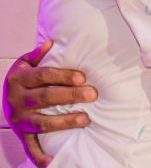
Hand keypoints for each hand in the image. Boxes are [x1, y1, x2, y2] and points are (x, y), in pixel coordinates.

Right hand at [2, 40, 97, 166]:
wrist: (3, 97)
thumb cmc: (23, 78)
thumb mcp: (25, 63)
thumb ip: (37, 54)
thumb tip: (50, 42)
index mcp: (20, 80)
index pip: (44, 76)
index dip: (63, 76)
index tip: (83, 77)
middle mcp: (17, 100)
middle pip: (46, 97)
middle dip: (71, 96)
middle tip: (92, 94)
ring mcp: (20, 119)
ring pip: (42, 122)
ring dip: (65, 121)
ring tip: (86, 119)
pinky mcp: (22, 134)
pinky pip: (30, 147)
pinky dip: (40, 156)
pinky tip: (53, 160)